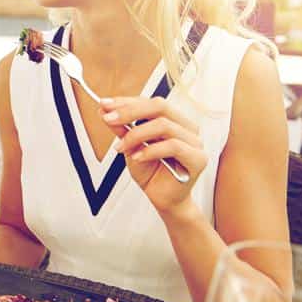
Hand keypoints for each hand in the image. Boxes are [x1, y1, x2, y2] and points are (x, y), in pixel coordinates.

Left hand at [100, 96, 207, 214]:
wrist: (162, 199)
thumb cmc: (151, 172)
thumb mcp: (130, 147)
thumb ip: (121, 128)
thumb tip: (104, 109)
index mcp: (174, 120)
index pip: (150, 102)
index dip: (127, 102)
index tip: (104, 104)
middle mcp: (187, 127)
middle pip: (160, 107)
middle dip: (130, 111)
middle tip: (108, 119)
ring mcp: (195, 142)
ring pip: (164, 125)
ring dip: (136, 134)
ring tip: (121, 147)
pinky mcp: (197, 159)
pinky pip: (173, 146)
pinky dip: (150, 150)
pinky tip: (137, 157)